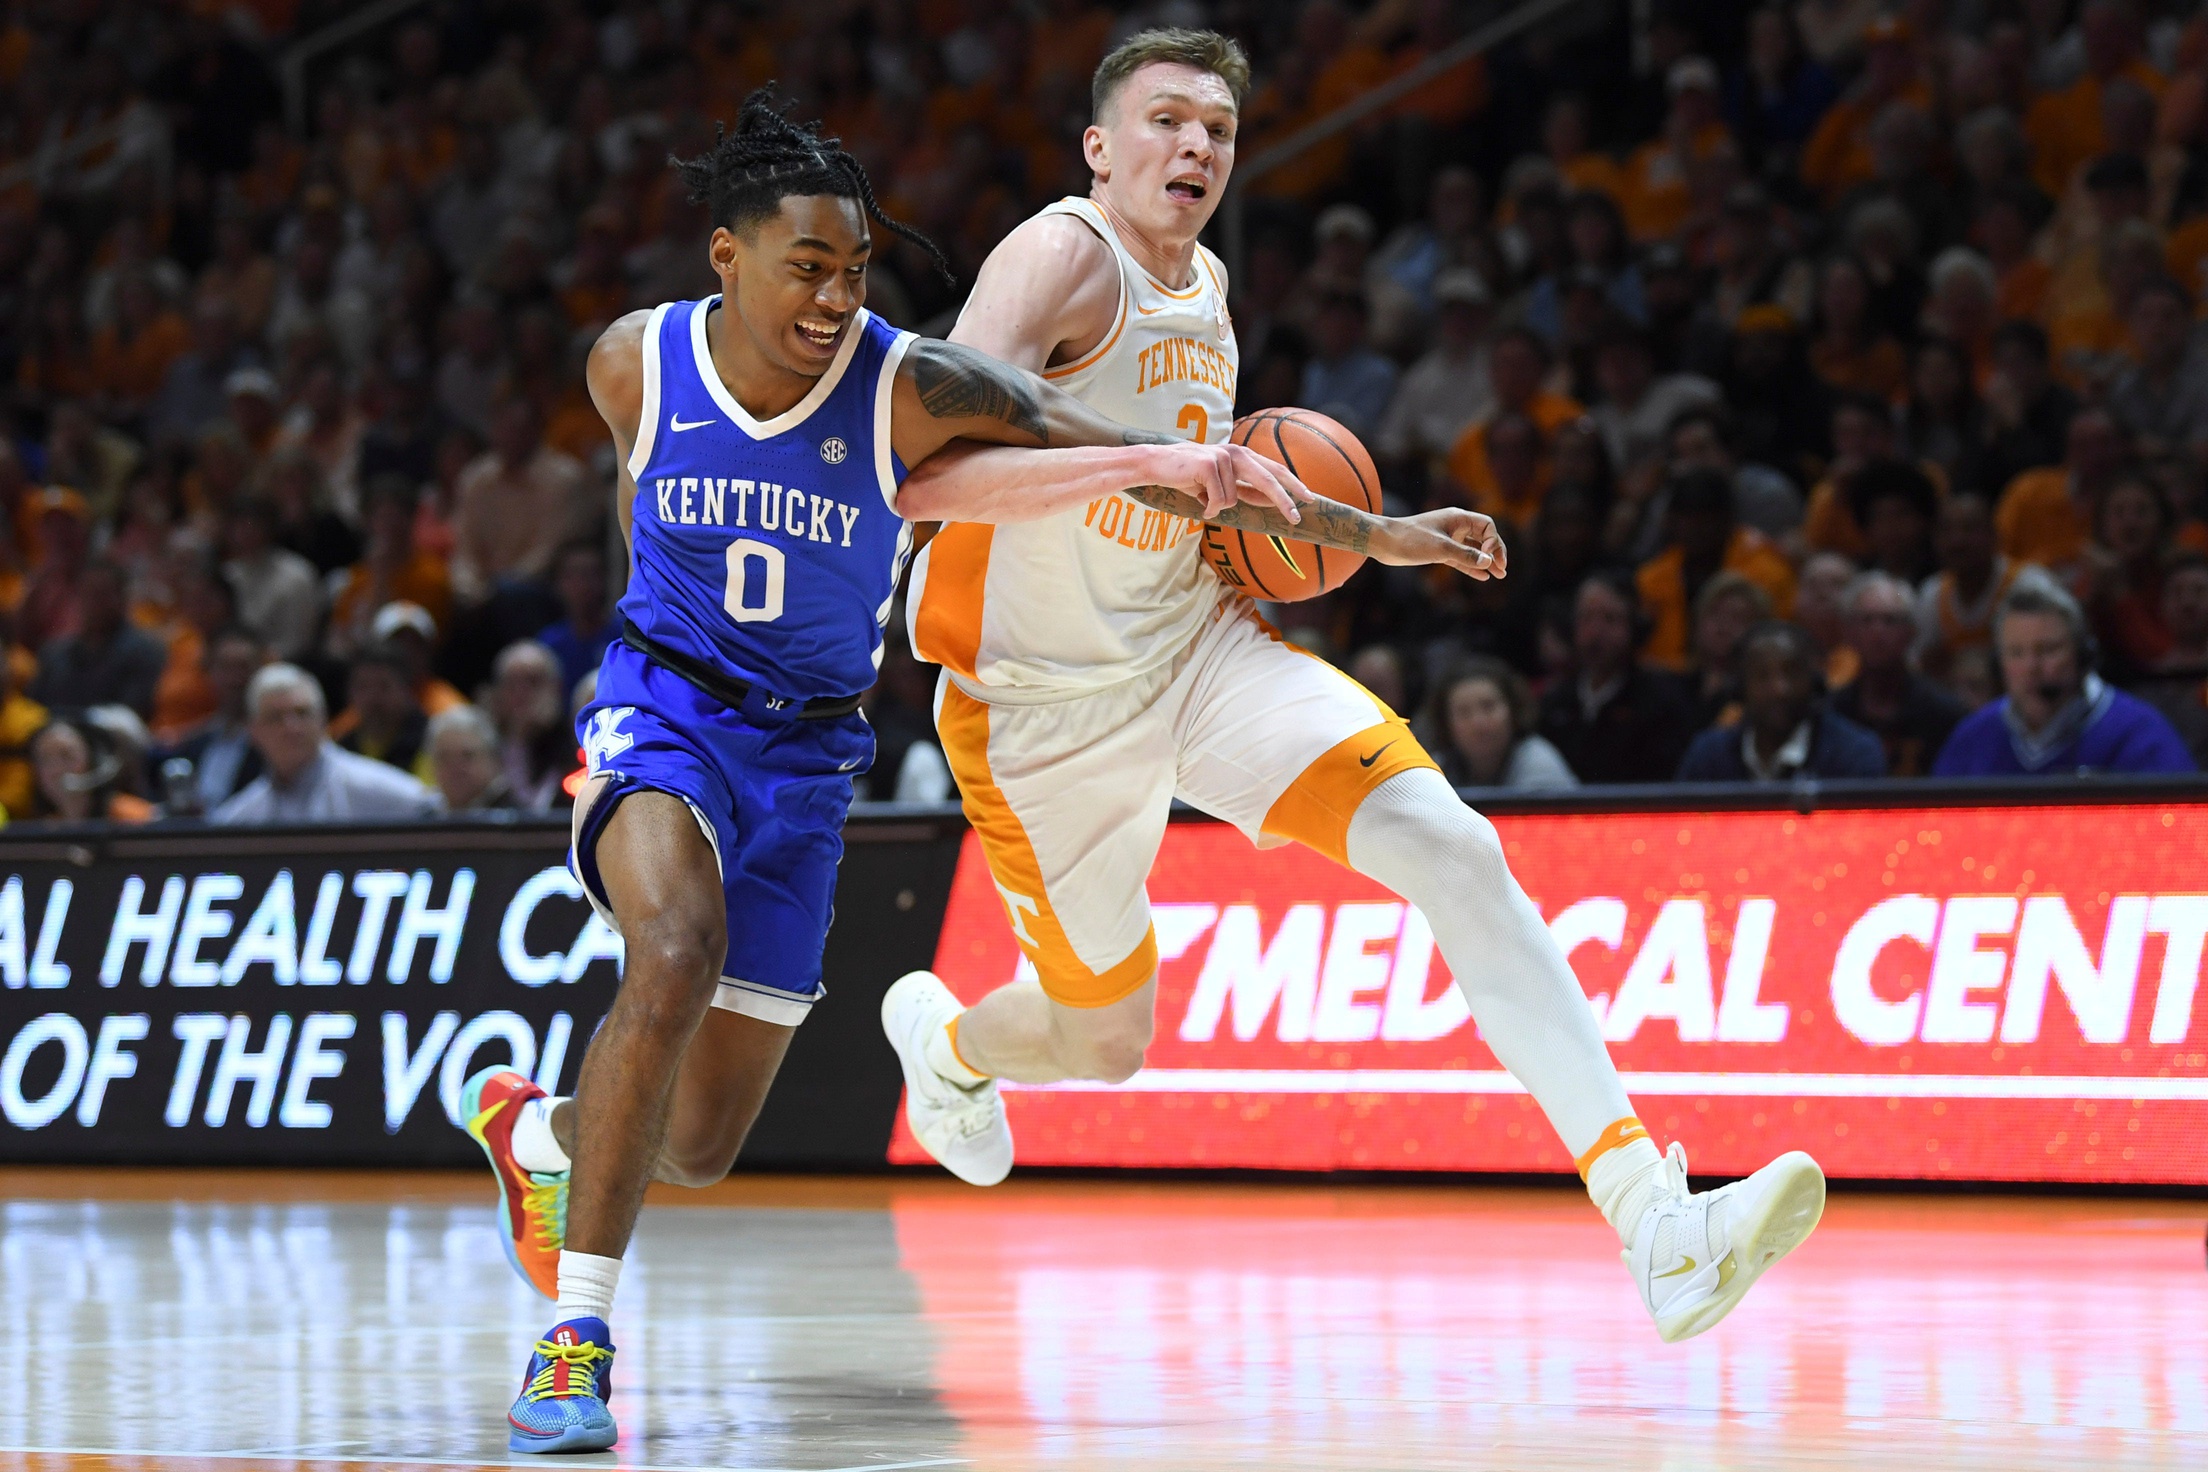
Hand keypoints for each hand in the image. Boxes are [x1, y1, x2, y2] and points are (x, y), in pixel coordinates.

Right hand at [1141, 440, 1304, 521]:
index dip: (1292, 484)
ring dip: (1216, 506)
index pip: (1273, 470)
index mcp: (1242, 456)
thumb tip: (1270, 501)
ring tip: (1200, 497)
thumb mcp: (1220, 486)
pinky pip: (1217, 500)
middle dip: (1283, 499)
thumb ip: (1244, 490)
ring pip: (1233, 499)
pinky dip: (1206, 506)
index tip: (1308, 498)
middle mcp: (1236, 453)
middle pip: (1268, 478)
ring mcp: (1224, 457)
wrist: (1157, 465)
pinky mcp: (1210, 464)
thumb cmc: (1188, 476)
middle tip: (1296, 518)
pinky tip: (1195, 496)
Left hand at [1375, 507, 1506, 578]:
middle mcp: (1455, 527)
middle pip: (1483, 538)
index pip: (1487, 526)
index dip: (1493, 541)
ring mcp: (1448, 540)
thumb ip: (1465, 555)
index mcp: (1458, 518)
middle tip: (1503, 570)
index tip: (1488, 557)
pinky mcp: (1439, 552)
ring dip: (1486, 562)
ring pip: (1473, 550)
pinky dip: (1472, 567)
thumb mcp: (1440, 548)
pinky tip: (1483, 576)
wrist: (1383, 542)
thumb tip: (1488, 561)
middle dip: (1495, 553)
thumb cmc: (1410, 539)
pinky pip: (1461, 559)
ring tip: (1499, 575)